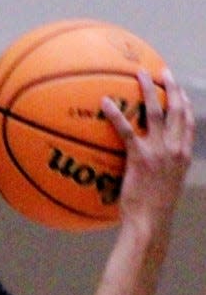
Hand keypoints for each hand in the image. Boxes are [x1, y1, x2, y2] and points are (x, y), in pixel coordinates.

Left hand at [101, 69, 193, 226]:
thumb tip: (148, 165)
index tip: (180, 91)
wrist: (150, 221)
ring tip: (138, 74)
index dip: (185, 104)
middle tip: (162, 72)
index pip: (189, 123)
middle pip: (177, 110)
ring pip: (155, 112)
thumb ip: (162, 170)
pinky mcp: (140, 157)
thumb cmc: (153, 210)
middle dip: (171, 88)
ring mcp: (159, 151)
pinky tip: (105, 102)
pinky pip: (126, 129)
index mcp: (183, 155)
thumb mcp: (165, 186)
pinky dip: (115, 114)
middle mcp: (175, 149)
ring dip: (148, 90)